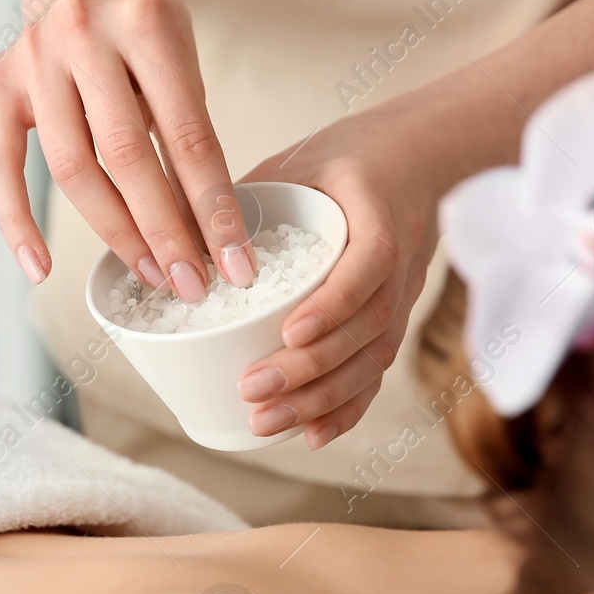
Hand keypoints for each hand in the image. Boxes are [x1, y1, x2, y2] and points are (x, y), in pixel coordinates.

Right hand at [0, 0, 254, 299]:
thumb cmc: (140, 25)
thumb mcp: (181, 54)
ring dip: (116, 235)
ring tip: (151, 274)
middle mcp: (83, 33)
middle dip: (166, 232)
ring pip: (74, 170)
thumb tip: (209, 231)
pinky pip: (1, 167)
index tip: (235, 262)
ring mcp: (33, 58)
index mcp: (145, 22)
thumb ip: (188, 127)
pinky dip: (17, 223)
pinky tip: (39, 268)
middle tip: (192, 283)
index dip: (213, 207)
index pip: (187, 134)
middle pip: (127, 157)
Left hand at [235, 93, 455, 448]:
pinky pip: (376, 373)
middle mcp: (400, 265)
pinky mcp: (393, 321)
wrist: (418, 157)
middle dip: (309, 369)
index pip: (367, 269)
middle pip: (366, 329)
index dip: (333, 306)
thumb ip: (246, 196)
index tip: (290, 333)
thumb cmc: (347, 157)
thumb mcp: (297, 161)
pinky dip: (346, 409)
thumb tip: (174, 232)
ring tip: (265, 421)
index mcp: (379, 217)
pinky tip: (310, 435)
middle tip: (252, 389)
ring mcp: (402, 298)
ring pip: (371, 360)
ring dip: (319, 399)